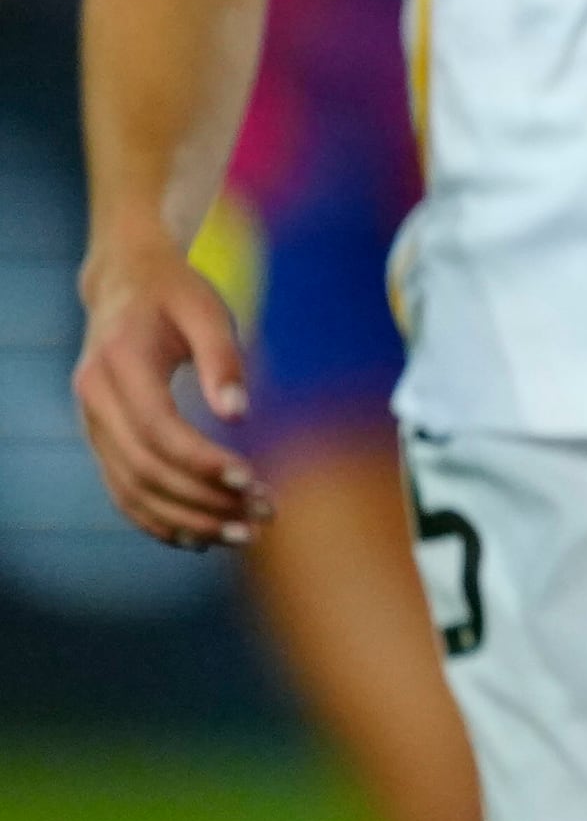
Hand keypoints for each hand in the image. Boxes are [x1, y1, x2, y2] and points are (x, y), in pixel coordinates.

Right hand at [71, 235, 262, 549]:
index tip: (251, 479)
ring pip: (131, 489)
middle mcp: (94, 398)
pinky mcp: (100, 438)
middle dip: (204, 499)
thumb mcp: (207, 309)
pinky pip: (121, 491)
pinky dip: (156, 520)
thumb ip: (224, 358)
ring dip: (185, 519)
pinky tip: (199, 538)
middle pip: (145, 468)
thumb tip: (240, 415)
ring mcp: (91, 423)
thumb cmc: (176, 292)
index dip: (200, 461)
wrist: (125, 282)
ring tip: (242, 534)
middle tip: (263, 514)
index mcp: (119, 363)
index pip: (157, 429)